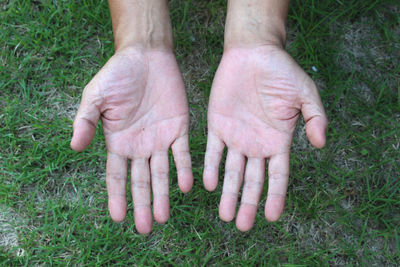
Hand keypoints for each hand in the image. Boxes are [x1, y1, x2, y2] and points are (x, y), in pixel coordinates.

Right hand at [71, 47, 192, 233]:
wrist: (146, 56)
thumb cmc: (117, 75)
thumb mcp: (95, 96)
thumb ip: (85, 121)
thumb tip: (74, 147)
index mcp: (118, 142)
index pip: (116, 176)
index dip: (117, 196)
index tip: (119, 218)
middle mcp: (140, 146)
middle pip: (140, 181)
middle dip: (142, 204)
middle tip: (145, 228)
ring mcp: (160, 139)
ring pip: (162, 173)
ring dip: (162, 195)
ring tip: (163, 217)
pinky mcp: (180, 128)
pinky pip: (183, 153)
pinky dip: (184, 170)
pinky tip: (185, 187)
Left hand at [203, 45, 327, 230]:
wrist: (253, 53)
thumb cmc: (282, 71)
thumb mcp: (305, 93)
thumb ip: (315, 118)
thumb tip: (322, 144)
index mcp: (278, 141)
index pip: (277, 175)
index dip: (275, 196)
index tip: (271, 217)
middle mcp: (256, 144)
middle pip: (252, 180)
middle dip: (248, 203)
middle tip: (242, 225)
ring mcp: (236, 136)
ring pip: (231, 171)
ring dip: (228, 193)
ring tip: (225, 214)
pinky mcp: (217, 125)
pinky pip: (212, 151)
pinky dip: (210, 167)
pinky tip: (208, 184)